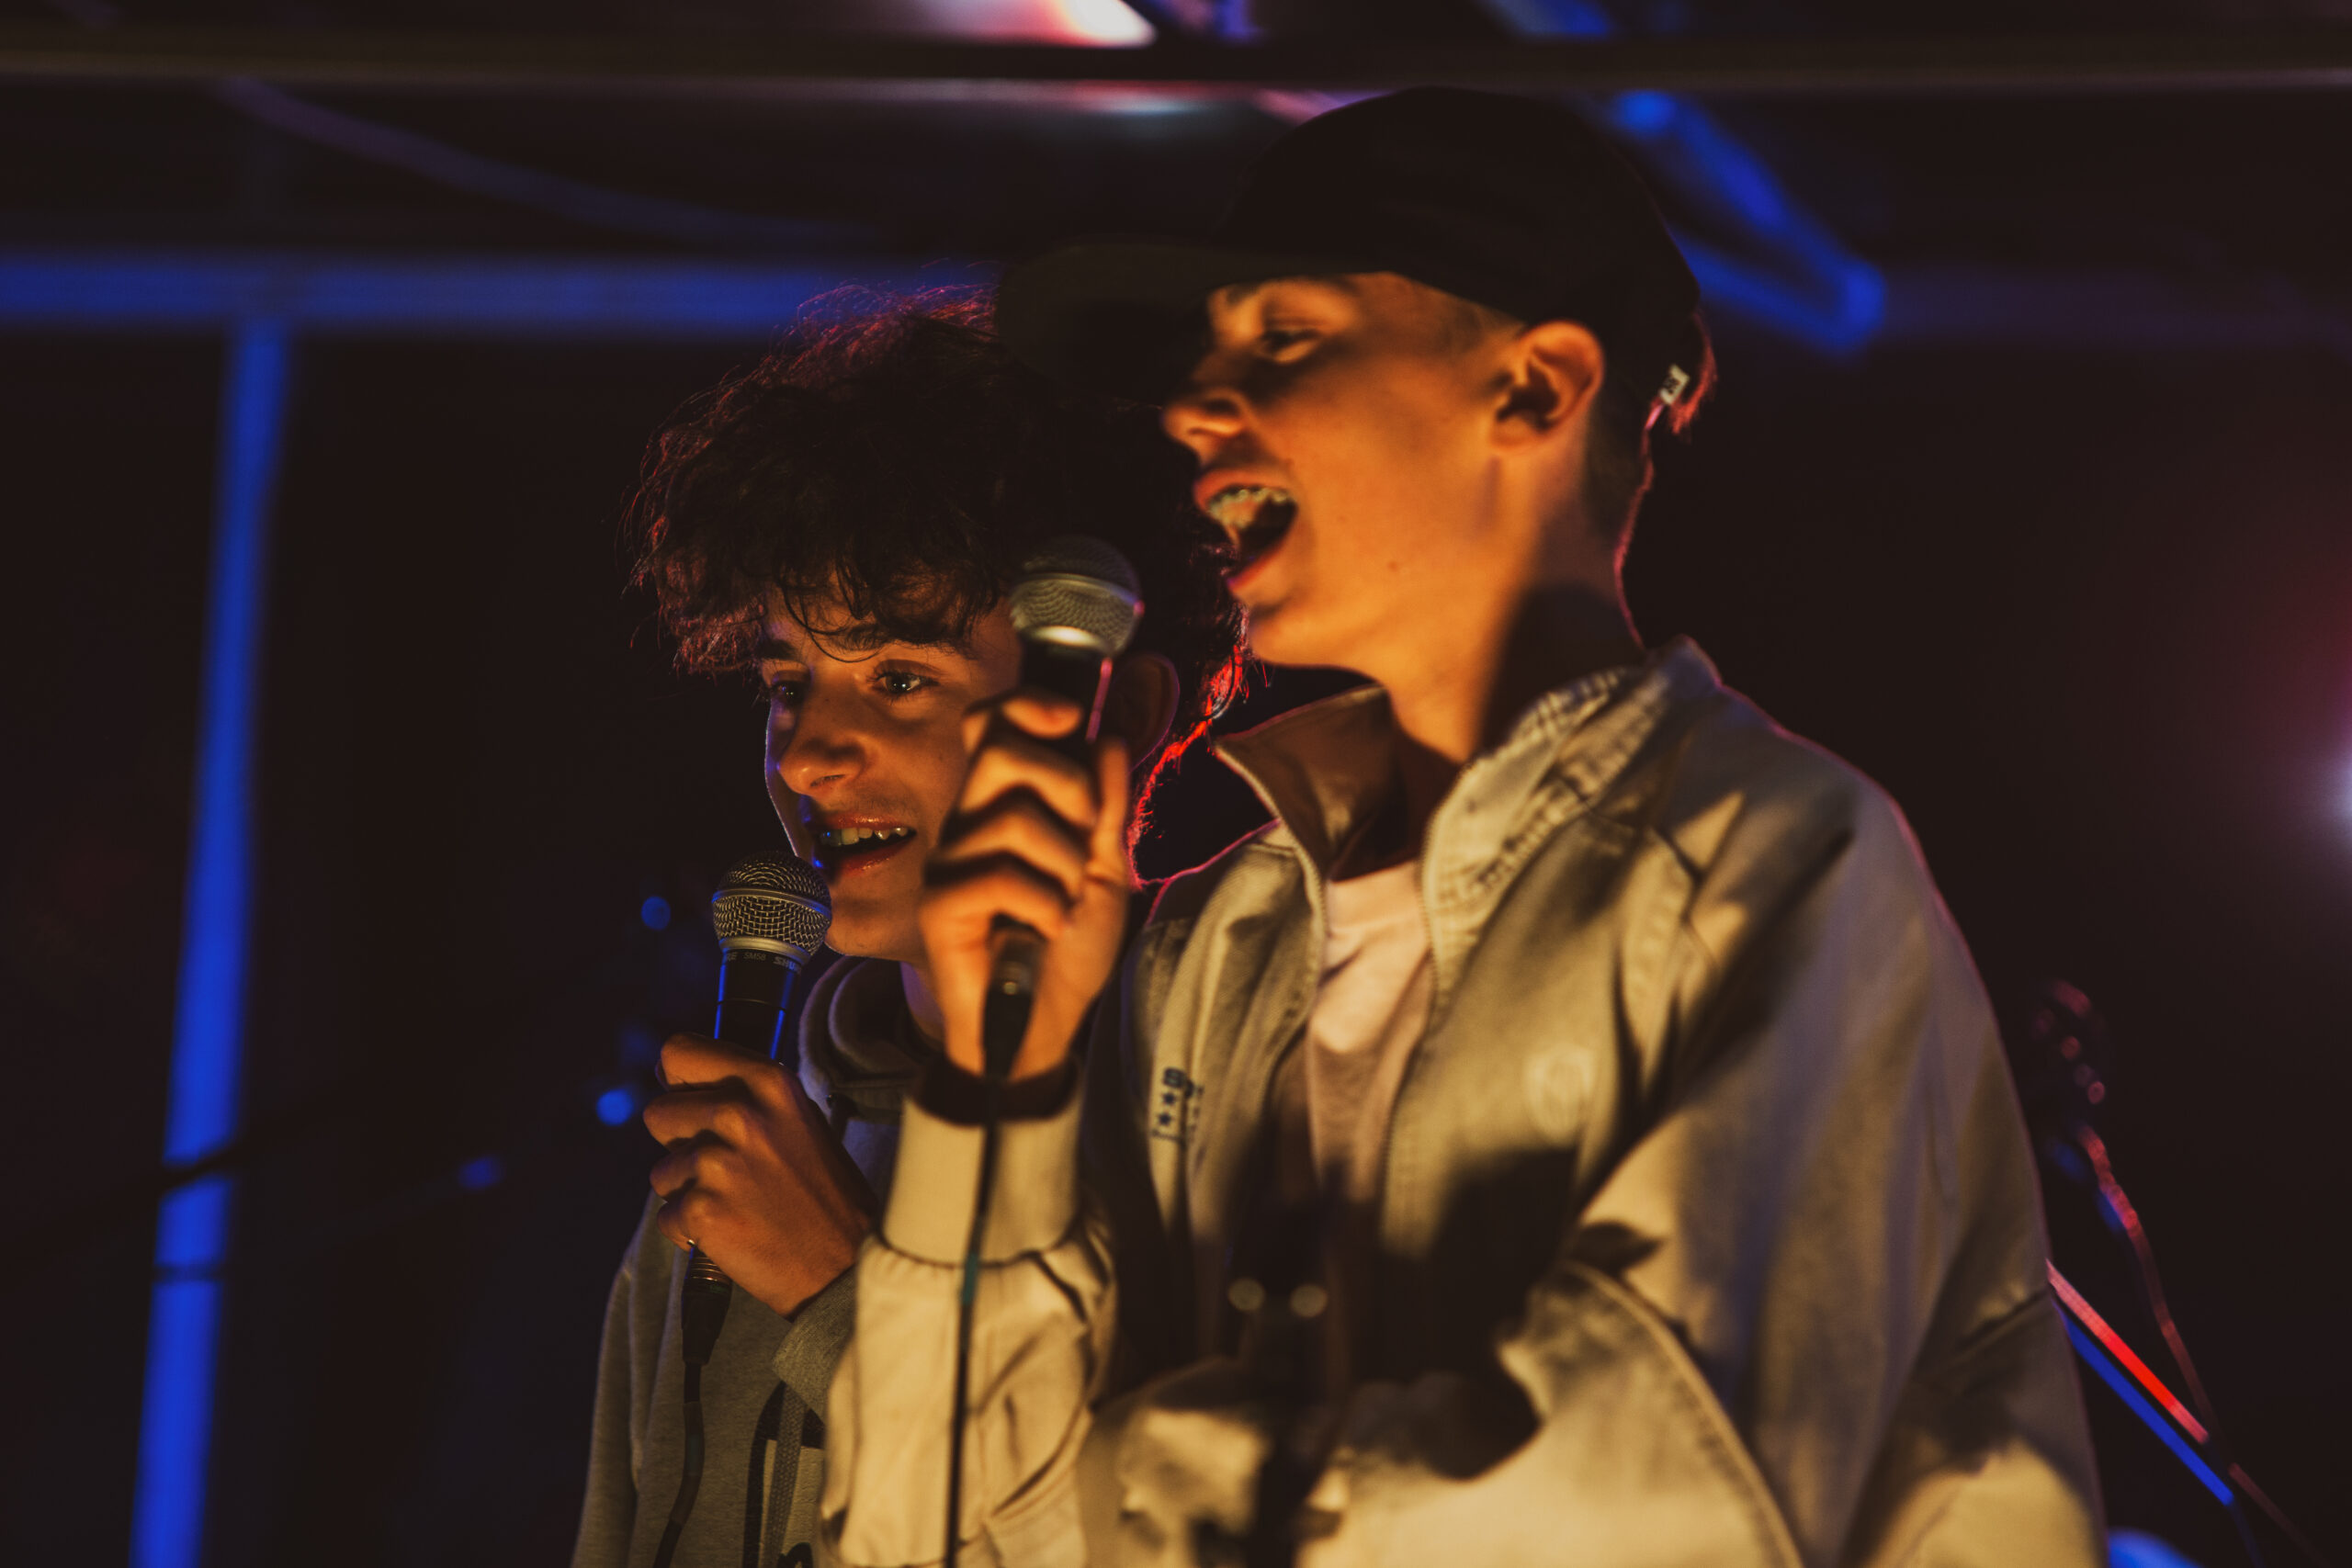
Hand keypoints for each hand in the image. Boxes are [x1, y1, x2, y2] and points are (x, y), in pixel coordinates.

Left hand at [644, 1034, 876, 1316]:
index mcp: (767, 1081)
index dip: (678, 1081)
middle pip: (658, 1113)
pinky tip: (733, 1232)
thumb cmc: (823, 1191)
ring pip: (660, 1171)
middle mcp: (738, 1113)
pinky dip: (692, 1230)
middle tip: (726, 1169)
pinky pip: (667, 1216)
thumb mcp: (796, 1118)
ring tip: (737, 1204)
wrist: (847, 1262)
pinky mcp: (701, 1210)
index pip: (678, 1051)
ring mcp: (717, 1162)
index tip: (691, 1102)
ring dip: (688, 1191)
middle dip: (681, 1144)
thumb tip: (673, 1077)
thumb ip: (743, 1094)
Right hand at [918, 688, 1132, 1082]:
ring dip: (1063, 866)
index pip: (991, 723)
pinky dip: (1044, 904)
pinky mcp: (939, 906)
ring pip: (1012, 817)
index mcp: (1001, 806)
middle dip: (1067, 788)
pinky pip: (999, 875)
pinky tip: (1045, 930)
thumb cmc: (1066, 951)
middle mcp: (967, 823)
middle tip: (1083, 842)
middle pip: (1004, 751)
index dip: (1025, 705)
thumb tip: (1108, 737)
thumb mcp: (1104, 871)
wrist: (1045, 1026)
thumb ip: (1105, 808)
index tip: (1071, 719)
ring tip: (1062, 905)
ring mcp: (948, 863)